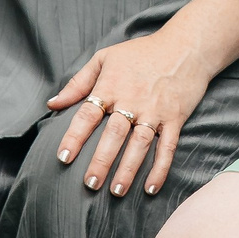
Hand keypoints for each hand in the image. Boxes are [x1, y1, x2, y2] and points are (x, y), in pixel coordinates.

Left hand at [47, 26, 220, 197]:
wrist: (186, 46)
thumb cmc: (141, 52)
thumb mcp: (105, 57)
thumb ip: (78, 82)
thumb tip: (52, 103)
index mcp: (111, 86)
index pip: (88, 114)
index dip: (74, 136)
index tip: (63, 158)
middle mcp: (133, 100)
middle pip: (114, 135)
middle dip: (101, 161)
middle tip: (90, 184)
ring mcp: (155, 111)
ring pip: (140, 144)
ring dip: (128, 169)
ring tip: (116, 191)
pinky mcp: (175, 118)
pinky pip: (167, 147)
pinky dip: (160, 168)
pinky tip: (151, 188)